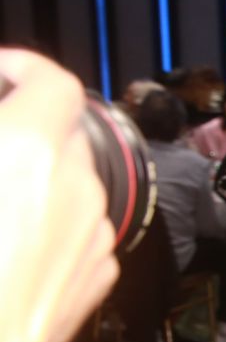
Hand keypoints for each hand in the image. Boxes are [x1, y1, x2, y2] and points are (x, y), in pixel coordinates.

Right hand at [0, 50, 118, 341]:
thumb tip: (3, 135)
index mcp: (28, 148)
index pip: (52, 81)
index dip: (24, 68)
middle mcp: (76, 184)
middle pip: (61, 133)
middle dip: (22, 131)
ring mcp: (94, 231)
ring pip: (71, 185)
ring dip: (37, 181)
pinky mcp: (100, 273)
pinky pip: (77, 232)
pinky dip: (50, 226)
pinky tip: (8, 250)